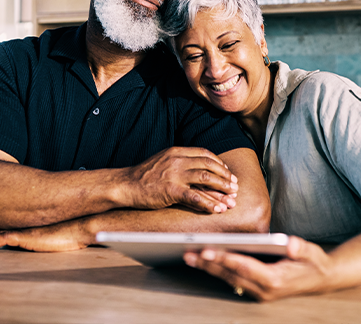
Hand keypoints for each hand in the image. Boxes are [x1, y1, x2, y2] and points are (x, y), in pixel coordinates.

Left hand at [0, 219, 90, 252]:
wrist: (79, 227)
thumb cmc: (71, 231)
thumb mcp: (53, 232)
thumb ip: (43, 233)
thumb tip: (41, 238)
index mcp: (28, 221)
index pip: (4, 223)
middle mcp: (23, 223)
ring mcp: (23, 228)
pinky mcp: (25, 236)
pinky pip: (2, 239)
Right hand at [123, 147, 238, 213]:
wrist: (125, 184)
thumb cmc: (144, 176)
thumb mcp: (163, 161)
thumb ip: (180, 163)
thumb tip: (200, 172)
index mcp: (176, 151)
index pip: (204, 154)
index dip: (219, 163)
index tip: (227, 172)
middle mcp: (177, 160)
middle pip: (209, 165)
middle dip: (225, 176)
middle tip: (235, 186)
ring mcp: (174, 174)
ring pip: (206, 179)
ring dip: (222, 189)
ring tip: (231, 198)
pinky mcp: (171, 190)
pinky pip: (195, 197)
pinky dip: (209, 203)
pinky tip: (217, 209)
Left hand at [183, 236, 332, 301]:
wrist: (321, 279)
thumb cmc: (314, 263)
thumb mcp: (312, 253)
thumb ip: (301, 248)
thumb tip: (291, 244)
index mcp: (276, 280)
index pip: (245, 267)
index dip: (225, 259)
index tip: (208, 251)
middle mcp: (264, 290)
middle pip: (231, 275)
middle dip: (209, 264)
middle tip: (189, 253)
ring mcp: (259, 292)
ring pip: (229, 279)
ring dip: (209, 268)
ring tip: (190, 256)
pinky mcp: (256, 290)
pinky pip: (233, 280)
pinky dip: (218, 271)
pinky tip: (205, 261)